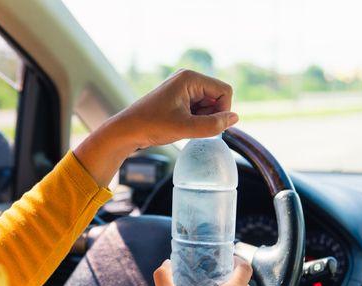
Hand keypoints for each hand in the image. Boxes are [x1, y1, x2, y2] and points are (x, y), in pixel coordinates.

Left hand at [74, 70, 237, 186]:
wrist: (127, 130)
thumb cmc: (152, 126)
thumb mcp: (186, 128)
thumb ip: (214, 125)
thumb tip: (234, 119)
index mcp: (190, 78)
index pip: (224, 91)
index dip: (223, 110)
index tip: (211, 127)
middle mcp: (188, 79)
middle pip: (218, 97)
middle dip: (212, 115)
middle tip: (194, 129)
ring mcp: (183, 88)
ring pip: (209, 105)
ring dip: (204, 119)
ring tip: (185, 128)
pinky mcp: (178, 98)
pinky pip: (198, 108)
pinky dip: (196, 120)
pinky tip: (182, 127)